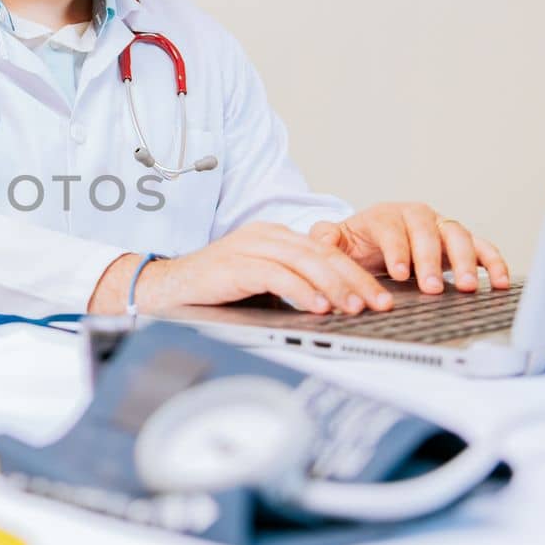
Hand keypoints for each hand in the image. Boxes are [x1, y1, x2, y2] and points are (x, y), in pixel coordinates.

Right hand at [127, 222, 395, 315]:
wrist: (164, 288)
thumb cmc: (212, 291)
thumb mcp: (259, 284)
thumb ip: (291, 286)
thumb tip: (332, 307)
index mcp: (274, 237)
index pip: (326, 252)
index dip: (356, 273)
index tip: (380, 296)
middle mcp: (265, 236)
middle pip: (322, 254)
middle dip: (355, 280)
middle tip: (379, 304)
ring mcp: (249, 247)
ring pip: (304, 262)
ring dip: (334, 287)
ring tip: (355, 308)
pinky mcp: (234, 265)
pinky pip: (276, 275)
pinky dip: (300, 291)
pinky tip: (317, 307)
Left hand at [309, 202, 509, 293]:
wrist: (372, 241)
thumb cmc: (357, 243)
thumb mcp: (337, 241)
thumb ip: (327, 238)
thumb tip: (322, 238)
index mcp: (385, 215)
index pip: (392, 227)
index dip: (398, 249)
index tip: (400, 273)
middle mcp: (416, 216)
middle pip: (427, 230)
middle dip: (431, 259)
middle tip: (431, 287)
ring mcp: (440, 228)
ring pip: (457, 236)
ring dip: (465, 261)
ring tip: (466, 287)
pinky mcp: (460, 243)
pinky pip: (482, 248)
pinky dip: (493, 262)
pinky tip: (498, 282)